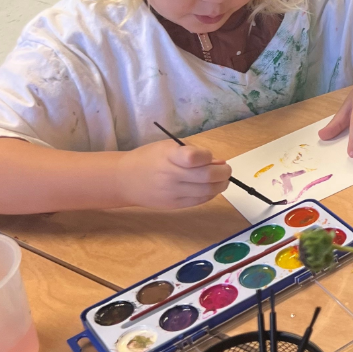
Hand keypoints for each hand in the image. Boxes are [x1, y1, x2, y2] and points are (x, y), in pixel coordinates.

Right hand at [116, 140, 230, 208]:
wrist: (126, 180)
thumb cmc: (150, 158)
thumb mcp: (169, 146)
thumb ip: (195, 152)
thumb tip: (219, 162)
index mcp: (169, 156)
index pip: (194, 157)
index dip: (207, 156)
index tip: (208, 156)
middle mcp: (171, 175)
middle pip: (206, 176)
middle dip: (224, 173)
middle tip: (226, 169)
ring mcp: (173, 192)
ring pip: (207, 191)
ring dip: (220, 184)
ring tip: (221, 179)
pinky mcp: (175, 205)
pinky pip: (200, 200)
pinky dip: (210, 194)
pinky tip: (210, 187)